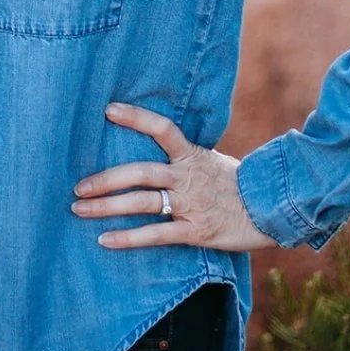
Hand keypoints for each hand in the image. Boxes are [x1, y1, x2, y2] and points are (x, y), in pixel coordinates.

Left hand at [71, 101, 278, 251]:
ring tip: (79, 210)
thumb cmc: (237, 186)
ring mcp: (191, 204)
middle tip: (77, 187)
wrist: (271, 212)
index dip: (136, 117)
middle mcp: (188, 177)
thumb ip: (184, 157)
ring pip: (142, 203)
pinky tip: (105, 240)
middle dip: (105, 179)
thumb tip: (157, 146)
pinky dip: (129, 238)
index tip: (108, 110)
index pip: (162, 129)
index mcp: (192, 155)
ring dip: (107, 207)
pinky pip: (156, 234)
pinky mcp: (195, 231)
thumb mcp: (212, 161)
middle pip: (140, 172)